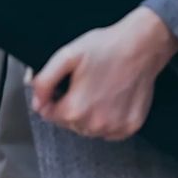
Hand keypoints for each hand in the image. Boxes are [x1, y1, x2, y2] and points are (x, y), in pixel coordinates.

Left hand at [28, 7, 177, 140]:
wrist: (141, 46)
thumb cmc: (105, 47)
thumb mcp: (66, 56)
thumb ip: (45, 81)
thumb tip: (36, 101)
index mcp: (75, 109)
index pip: (48, 114)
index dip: (51, 98)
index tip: (61, 86)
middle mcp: (95, 124)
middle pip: (68, 123)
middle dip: (69, 106)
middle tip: (81, 84)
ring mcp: (114, 128)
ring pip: (88, 129)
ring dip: (88, 115)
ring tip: (97, 90)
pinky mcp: (130, 127)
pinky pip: (109, 131)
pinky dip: (107, 119)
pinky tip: (110, 100)